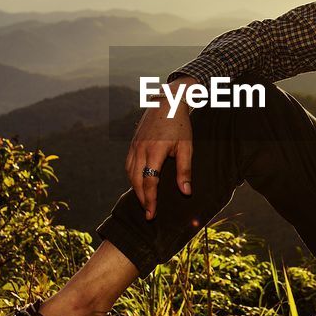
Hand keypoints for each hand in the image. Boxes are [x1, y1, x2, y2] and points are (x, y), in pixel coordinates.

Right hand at [125, 74, 195, 218]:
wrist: (168, 101)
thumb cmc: (180, 124)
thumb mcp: (187, 147)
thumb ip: (185, 170)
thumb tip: (185, 192)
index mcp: (155, 150)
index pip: (149, 181)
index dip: (150, 200)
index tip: (152, 213)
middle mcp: (141, 149)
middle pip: (136, 180)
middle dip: (142, 199)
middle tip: (148, 214)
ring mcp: (134, 145)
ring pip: (130, 173)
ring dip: (135, 189)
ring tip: (144, 201)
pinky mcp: (133, 143)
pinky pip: (128, 164)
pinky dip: (132, 177)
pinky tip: (138, 183)